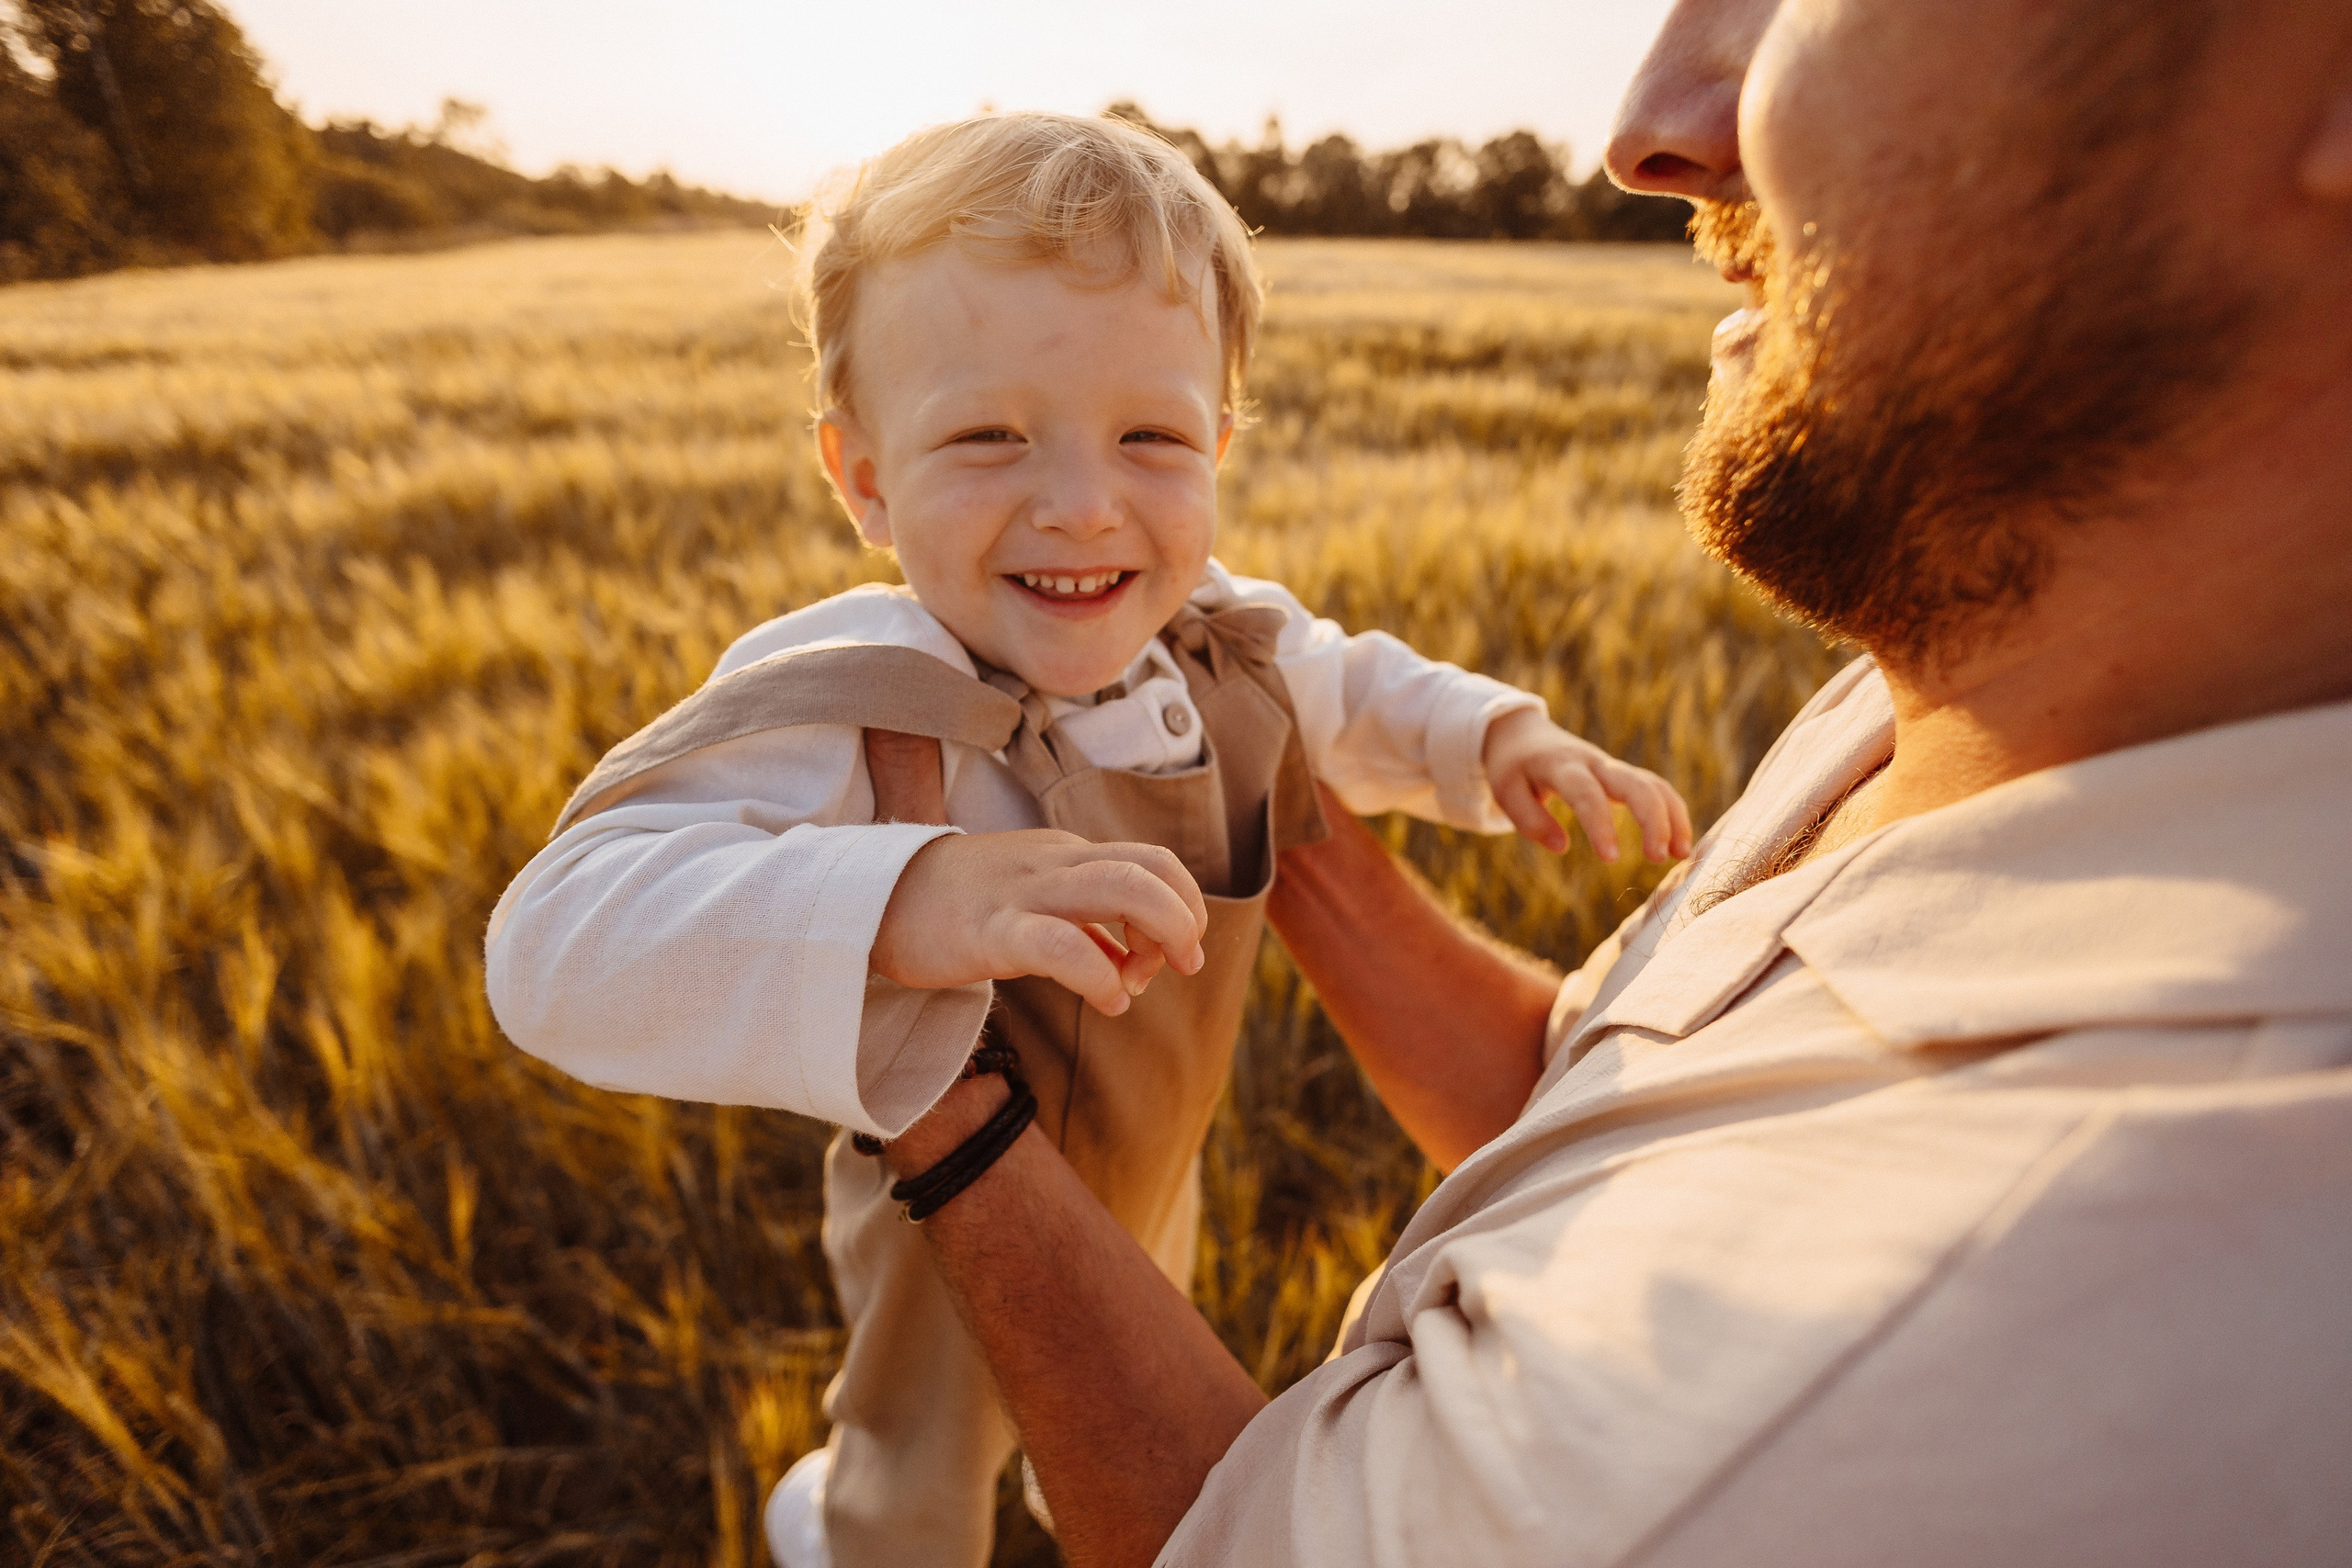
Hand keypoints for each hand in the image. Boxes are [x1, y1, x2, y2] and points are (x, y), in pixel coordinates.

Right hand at [873, 830, 1209, 1016]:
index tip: (1174, 956)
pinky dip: (1102, 976)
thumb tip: (1131, 965)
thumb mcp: (1030, 907)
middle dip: (1185, 918)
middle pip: (1152, 868)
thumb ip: (1085, 930)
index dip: (1183, 905)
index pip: (1153, 862)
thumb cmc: (954, 909)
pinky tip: (1107, 1001)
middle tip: (1184, 966)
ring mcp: (1025, 893)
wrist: (870, 900)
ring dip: (1160, 935)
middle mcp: (1056, 864)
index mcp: (1067, 856)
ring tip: (1146, 980)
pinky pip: (1063, 945)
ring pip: (1123, 889)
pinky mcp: (992, 930)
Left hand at [1482, 707, 1693, 861]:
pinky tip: (1680, 844)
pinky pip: (1656, 788)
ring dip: (1673, 816)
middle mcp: (1593, 763)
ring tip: (1682, 854)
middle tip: (1658, 858)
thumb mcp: (1506, 792)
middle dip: (1652, 818)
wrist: (1524, 734)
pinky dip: (1673, 812)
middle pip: (1634, 782)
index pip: (1586, 794)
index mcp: (1560, 766)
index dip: (1601, 825)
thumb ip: (1530, 820)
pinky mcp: (1622, 775)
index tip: (1611, 860)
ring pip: (1653, 783)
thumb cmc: (1513, 768)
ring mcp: (1612, 767)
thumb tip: (1562, 846)